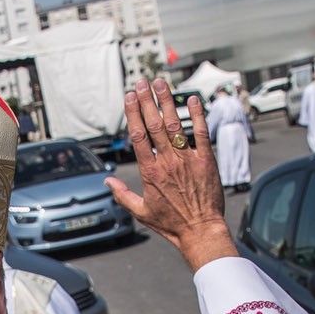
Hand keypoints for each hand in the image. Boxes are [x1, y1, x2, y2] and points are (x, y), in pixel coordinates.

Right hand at [105, 77, 237, 271]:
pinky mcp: (206, 160)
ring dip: (167, 102)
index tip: (129, 97)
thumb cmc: (172, 223)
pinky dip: (197, 115)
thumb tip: (107, 181)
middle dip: (147, 101)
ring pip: (175, 124)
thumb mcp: (141, 212)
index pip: (138, 136)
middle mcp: (168, 162)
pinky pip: (202, 133)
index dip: (133, 113)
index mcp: (151, 172)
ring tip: (161, 84)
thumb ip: (122, 195)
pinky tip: (192, 99)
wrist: (200, 230)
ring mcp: (188, 159)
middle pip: (154, 124)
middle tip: (142, 83)